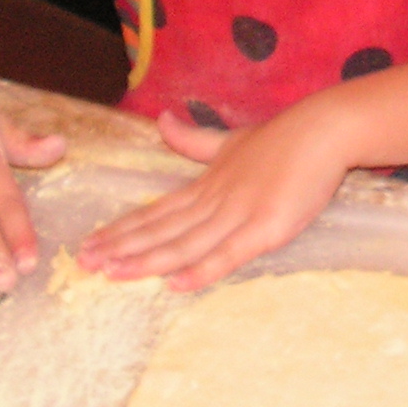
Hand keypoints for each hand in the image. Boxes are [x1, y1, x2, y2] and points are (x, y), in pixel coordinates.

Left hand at [75, 104, 353, 288]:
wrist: (323, 130)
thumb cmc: (284, 139)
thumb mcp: (231, 141)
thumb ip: (194, 140)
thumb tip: (162, 121)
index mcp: (205, 185)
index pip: (156, 211)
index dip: (122, 228)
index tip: (89, 243)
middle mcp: (214, 200)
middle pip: (160, 229)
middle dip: (121, 247)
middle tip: (83, 263)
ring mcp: (239, 214)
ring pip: (184, 243)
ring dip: (146, 260)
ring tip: (112, 273)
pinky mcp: (266, 227)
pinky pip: (228, 254)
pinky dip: (201, 270)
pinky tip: (175, 285)